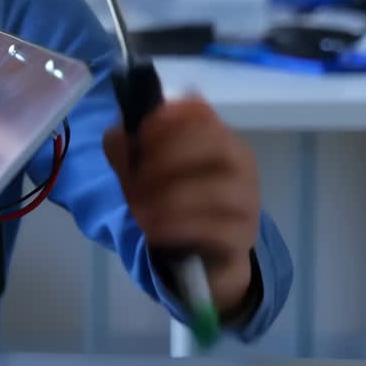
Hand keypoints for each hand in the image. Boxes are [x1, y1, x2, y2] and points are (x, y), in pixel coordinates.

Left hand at [103, 96, 259, 318]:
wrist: (197, 253)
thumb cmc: (170, 199)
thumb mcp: (139, 170)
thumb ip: (124, 147)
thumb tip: (119, 131)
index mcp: (214, 135)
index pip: (200, 112)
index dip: (168, 117)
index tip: (139, 133)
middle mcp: (239, 162)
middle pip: (214, 145)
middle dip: (166, 160)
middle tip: (135, 180)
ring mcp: (246, 199)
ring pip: (216, 191)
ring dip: (169, 199)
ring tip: (138, 211)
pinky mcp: (241, 236)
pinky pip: (216, 229)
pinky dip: (179, 227)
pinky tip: (154, 230)